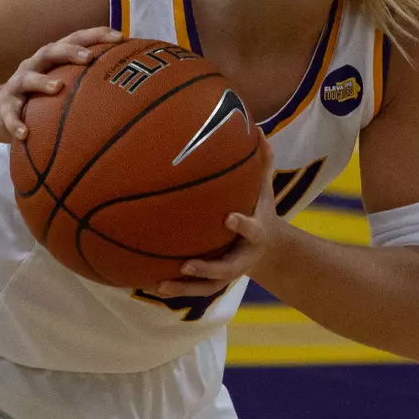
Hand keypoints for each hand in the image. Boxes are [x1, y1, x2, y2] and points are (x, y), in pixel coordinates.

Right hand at [0, 27, 121, 142]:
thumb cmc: (43, 98)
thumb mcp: (64, 84)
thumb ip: (89, 82)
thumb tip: (132, 87)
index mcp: (52, 58)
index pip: (75, 40)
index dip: (97, 35)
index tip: (121, 38)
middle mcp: (35, 66)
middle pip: (51, 52)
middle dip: (70, 52)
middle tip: (89, 58)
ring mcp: (18, 85)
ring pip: (28, 79)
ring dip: (42, 81)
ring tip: (58, 87)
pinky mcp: (4, 107)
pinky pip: (9, 115)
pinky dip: (16, 123)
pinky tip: (25, 133)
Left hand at [152, 131, 283, 297]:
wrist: (269, 250)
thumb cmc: (260, 211)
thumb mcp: (265, 190)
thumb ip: (262, 163)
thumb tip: (257, 128)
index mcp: (256, 233)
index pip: (251, 229)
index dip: (242, 224)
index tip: (228, 217)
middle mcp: (243, 257)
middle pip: (227, 268)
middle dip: (208, 268)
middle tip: (186, 265)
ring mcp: (228, 273)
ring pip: (207, 286)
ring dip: (185, 288)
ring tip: (160, 285)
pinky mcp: (215, 282)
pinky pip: (194, 290)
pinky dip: (175, 289)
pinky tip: (149, 284)